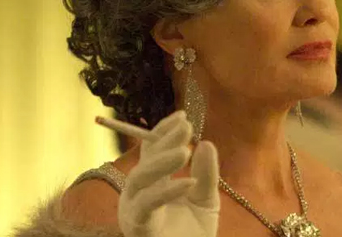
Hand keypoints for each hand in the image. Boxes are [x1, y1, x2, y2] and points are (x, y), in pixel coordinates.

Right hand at [118, 111, 219, 236]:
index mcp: (151, 184)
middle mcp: (138, 194)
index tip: (183, 116)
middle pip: (144, 160)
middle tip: (186, 127)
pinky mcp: (137, 227)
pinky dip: (167, 191)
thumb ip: (206, 174)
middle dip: (163, 141)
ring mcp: (134, 211)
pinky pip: (148, 204)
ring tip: (185, 151)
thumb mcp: (206, 201)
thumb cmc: (192, 235)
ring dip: (161, 162)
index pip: (152, 151)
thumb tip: (206, 143)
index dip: (163, 132)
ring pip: (139, 179)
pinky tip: (189, 183)